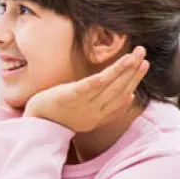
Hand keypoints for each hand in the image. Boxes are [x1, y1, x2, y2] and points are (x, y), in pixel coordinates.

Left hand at [23, 46, 148, 132]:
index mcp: (100, 116)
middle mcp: (95, 112)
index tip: (144, 65)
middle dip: (135, 70)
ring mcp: (84, 104)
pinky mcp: (71, 96)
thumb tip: (130, 97)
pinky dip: (106, 77)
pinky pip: (92, 86)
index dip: (135, 80)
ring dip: (125, 69)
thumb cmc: (58, 116)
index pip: (123, 96)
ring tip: (136, 54)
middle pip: (120, 89)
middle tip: (143, 52)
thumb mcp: (86, 115)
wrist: (35, 125)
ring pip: (111, 86)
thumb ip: (108, 109)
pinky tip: (116, 67)